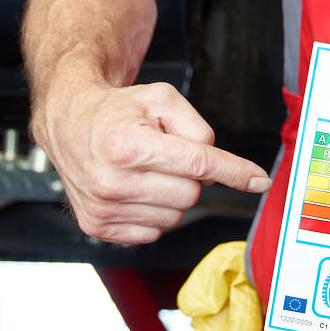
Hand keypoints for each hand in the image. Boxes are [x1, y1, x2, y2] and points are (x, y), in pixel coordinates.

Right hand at [34, 81, 270, 243]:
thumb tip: (218, 168)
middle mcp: (112, 180)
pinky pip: (154, 230)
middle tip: (167, 156)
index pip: (197, 164)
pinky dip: (154, 211)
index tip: (259, 181)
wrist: (69, 122)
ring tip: (146, 170)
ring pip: (175, 215)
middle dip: (191, 175)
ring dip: (171, 194)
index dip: (234, 172)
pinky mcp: (97, 226)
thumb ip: (199, 129)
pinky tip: (136, 189)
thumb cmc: (118, 111)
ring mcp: (103, 207)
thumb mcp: (163, 99)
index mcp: (129, 145)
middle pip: (191, 193)